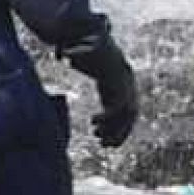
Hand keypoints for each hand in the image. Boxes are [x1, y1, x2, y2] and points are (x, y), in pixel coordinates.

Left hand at [63, 32, 137, 147]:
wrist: (107, 53)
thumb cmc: (95, 51)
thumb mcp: (87, 50)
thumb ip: (77, 51)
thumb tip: (64, 52)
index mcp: (121, 81)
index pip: (119, 103)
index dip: (107, 116)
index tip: (91, 121)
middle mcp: (129, 91)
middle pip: (128, 117)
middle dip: (117, 130)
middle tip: (100, 140)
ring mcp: (127, 98)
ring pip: (127, 122)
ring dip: (117, 134)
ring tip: (102, 144)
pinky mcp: (119, 103)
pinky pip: (122, 121)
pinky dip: (115, 131)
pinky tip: (102, 139)